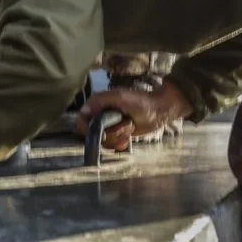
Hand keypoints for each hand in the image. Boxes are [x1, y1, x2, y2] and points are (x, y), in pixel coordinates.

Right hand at [75, 82, 192, 150]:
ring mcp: (110, 126)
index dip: (87, 128)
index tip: (99, 133)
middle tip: (122, 127)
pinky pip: (112, 144)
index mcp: (98, 105)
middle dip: (108, 133)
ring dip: (117, 137)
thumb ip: (100, 101)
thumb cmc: (140, 101)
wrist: (159, 111)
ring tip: (129, 128)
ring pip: (104, 140)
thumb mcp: (119, 97)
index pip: (81, 119)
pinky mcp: (118, 134)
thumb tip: (83, 111)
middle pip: (93, 133)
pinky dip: (120, 143)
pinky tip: (128, 138)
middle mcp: (101, 116)